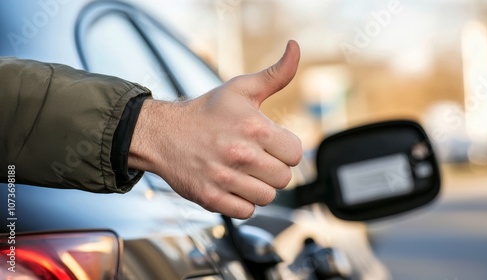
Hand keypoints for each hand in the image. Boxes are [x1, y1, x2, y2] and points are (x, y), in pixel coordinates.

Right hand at [128, 40, 301, 218]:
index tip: (270, 144)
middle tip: (255, 158)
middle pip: (284, 178)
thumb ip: (276, 74)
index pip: (296, 153)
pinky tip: (231, 185)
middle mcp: (242, 155)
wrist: (164, 133)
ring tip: (243, 171)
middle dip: (272, 168)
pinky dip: (242, 202)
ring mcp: (225, 179)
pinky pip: (246, 211)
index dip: (285, 149)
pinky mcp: (211, 198)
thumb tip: (296, 47)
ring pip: (267, 197)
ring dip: (258, 186)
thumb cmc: (207, 111)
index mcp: (256, 128)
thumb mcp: (242, 88)